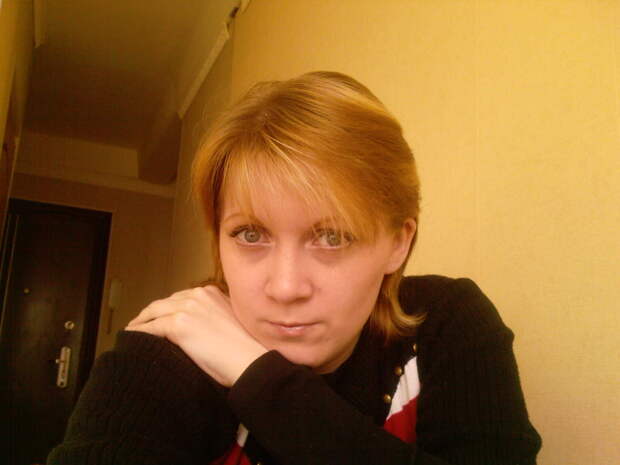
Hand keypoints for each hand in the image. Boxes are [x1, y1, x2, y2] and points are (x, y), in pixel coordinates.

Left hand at [126, 286, 267, 386]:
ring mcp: (187, 308)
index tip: (159, 318)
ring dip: (141, 322)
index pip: (181, 297)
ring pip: (154, 312)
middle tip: (141, 325)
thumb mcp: (228, 320)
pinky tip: (132, 338)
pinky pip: (150, 328)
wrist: (248, 360)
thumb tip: (195, 326)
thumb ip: (212, 315)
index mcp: (212, 292)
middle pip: (165, 302)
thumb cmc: (243, 349)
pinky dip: (139, 332)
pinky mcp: (178, 325)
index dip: (168, 308)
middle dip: (152, 313)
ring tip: (133, 331)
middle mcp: (198, 294)